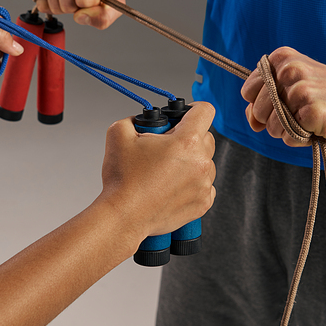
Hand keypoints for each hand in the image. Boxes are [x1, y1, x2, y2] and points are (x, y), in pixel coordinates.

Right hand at [100, 102, 215, 242]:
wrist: (123, 216)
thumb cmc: (122, 179)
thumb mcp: (118, 133)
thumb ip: (134, 119)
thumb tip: (141, 120)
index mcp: (186, 141)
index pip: (205, 111)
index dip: (193, 109)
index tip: (184, 116)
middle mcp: (201, 162)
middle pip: (206, 137)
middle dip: (189, 137)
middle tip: (166, 147)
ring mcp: (204, 185)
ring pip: (206, 163)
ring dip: (192, 162)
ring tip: (167, 171)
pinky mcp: (203, 203)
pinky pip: (205, 185)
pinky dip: (192, 183)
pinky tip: (172, 187)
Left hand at [241, 46, 325, 145]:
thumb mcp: (293, 89)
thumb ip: (263, 101)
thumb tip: (251, 119)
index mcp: (282, 59)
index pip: (247, 92)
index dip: (260, 105)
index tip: (283, 104)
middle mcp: (289, 70)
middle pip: (256, 112)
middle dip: (274, 122)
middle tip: (301, 114)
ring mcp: (301, 90)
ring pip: (271, 128)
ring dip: (289, 132)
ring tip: (311, 120)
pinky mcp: (313, 111)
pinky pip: (289, 138)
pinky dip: (301, 140)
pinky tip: (318, 127)